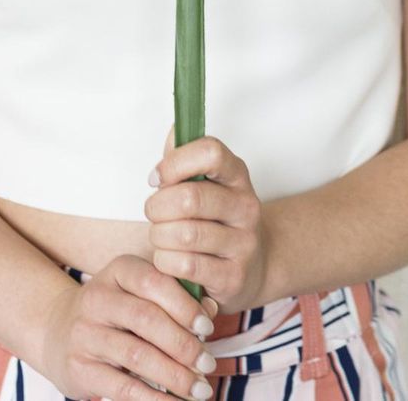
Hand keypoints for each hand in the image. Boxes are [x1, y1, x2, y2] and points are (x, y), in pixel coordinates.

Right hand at [39, 253, 218, 400]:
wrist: (61, 332)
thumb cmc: (119, 312)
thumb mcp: (143, 294)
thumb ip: (178, 297)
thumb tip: (211, 308)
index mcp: (118, 271)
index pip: (154, 281)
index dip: (184, 305)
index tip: (208, 328)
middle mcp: (97, 297)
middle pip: (147, 319)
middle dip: (184, 345)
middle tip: (208, 364)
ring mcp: (84, 333)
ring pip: (137, 355)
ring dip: (175, 376)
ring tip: (201, 389)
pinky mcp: (79, 367)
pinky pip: (123, 387)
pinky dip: (154, 399)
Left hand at [144, 123, 271, 313]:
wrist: (253, 267)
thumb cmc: (215, 219)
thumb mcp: (205, 184)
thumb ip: (183, 158)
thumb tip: (174, 131)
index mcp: (237, 175)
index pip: (210, 152)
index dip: (175, 162)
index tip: (157, 177)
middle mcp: (246, 206)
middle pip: (189, 198)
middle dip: (157, 207)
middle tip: (153, 214)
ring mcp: (243, 243)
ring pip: (184, 234)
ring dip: (159, 237)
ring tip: (161, 237)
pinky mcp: (234, 277)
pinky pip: (186, 265)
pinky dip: (166, 262)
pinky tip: (168, 260)